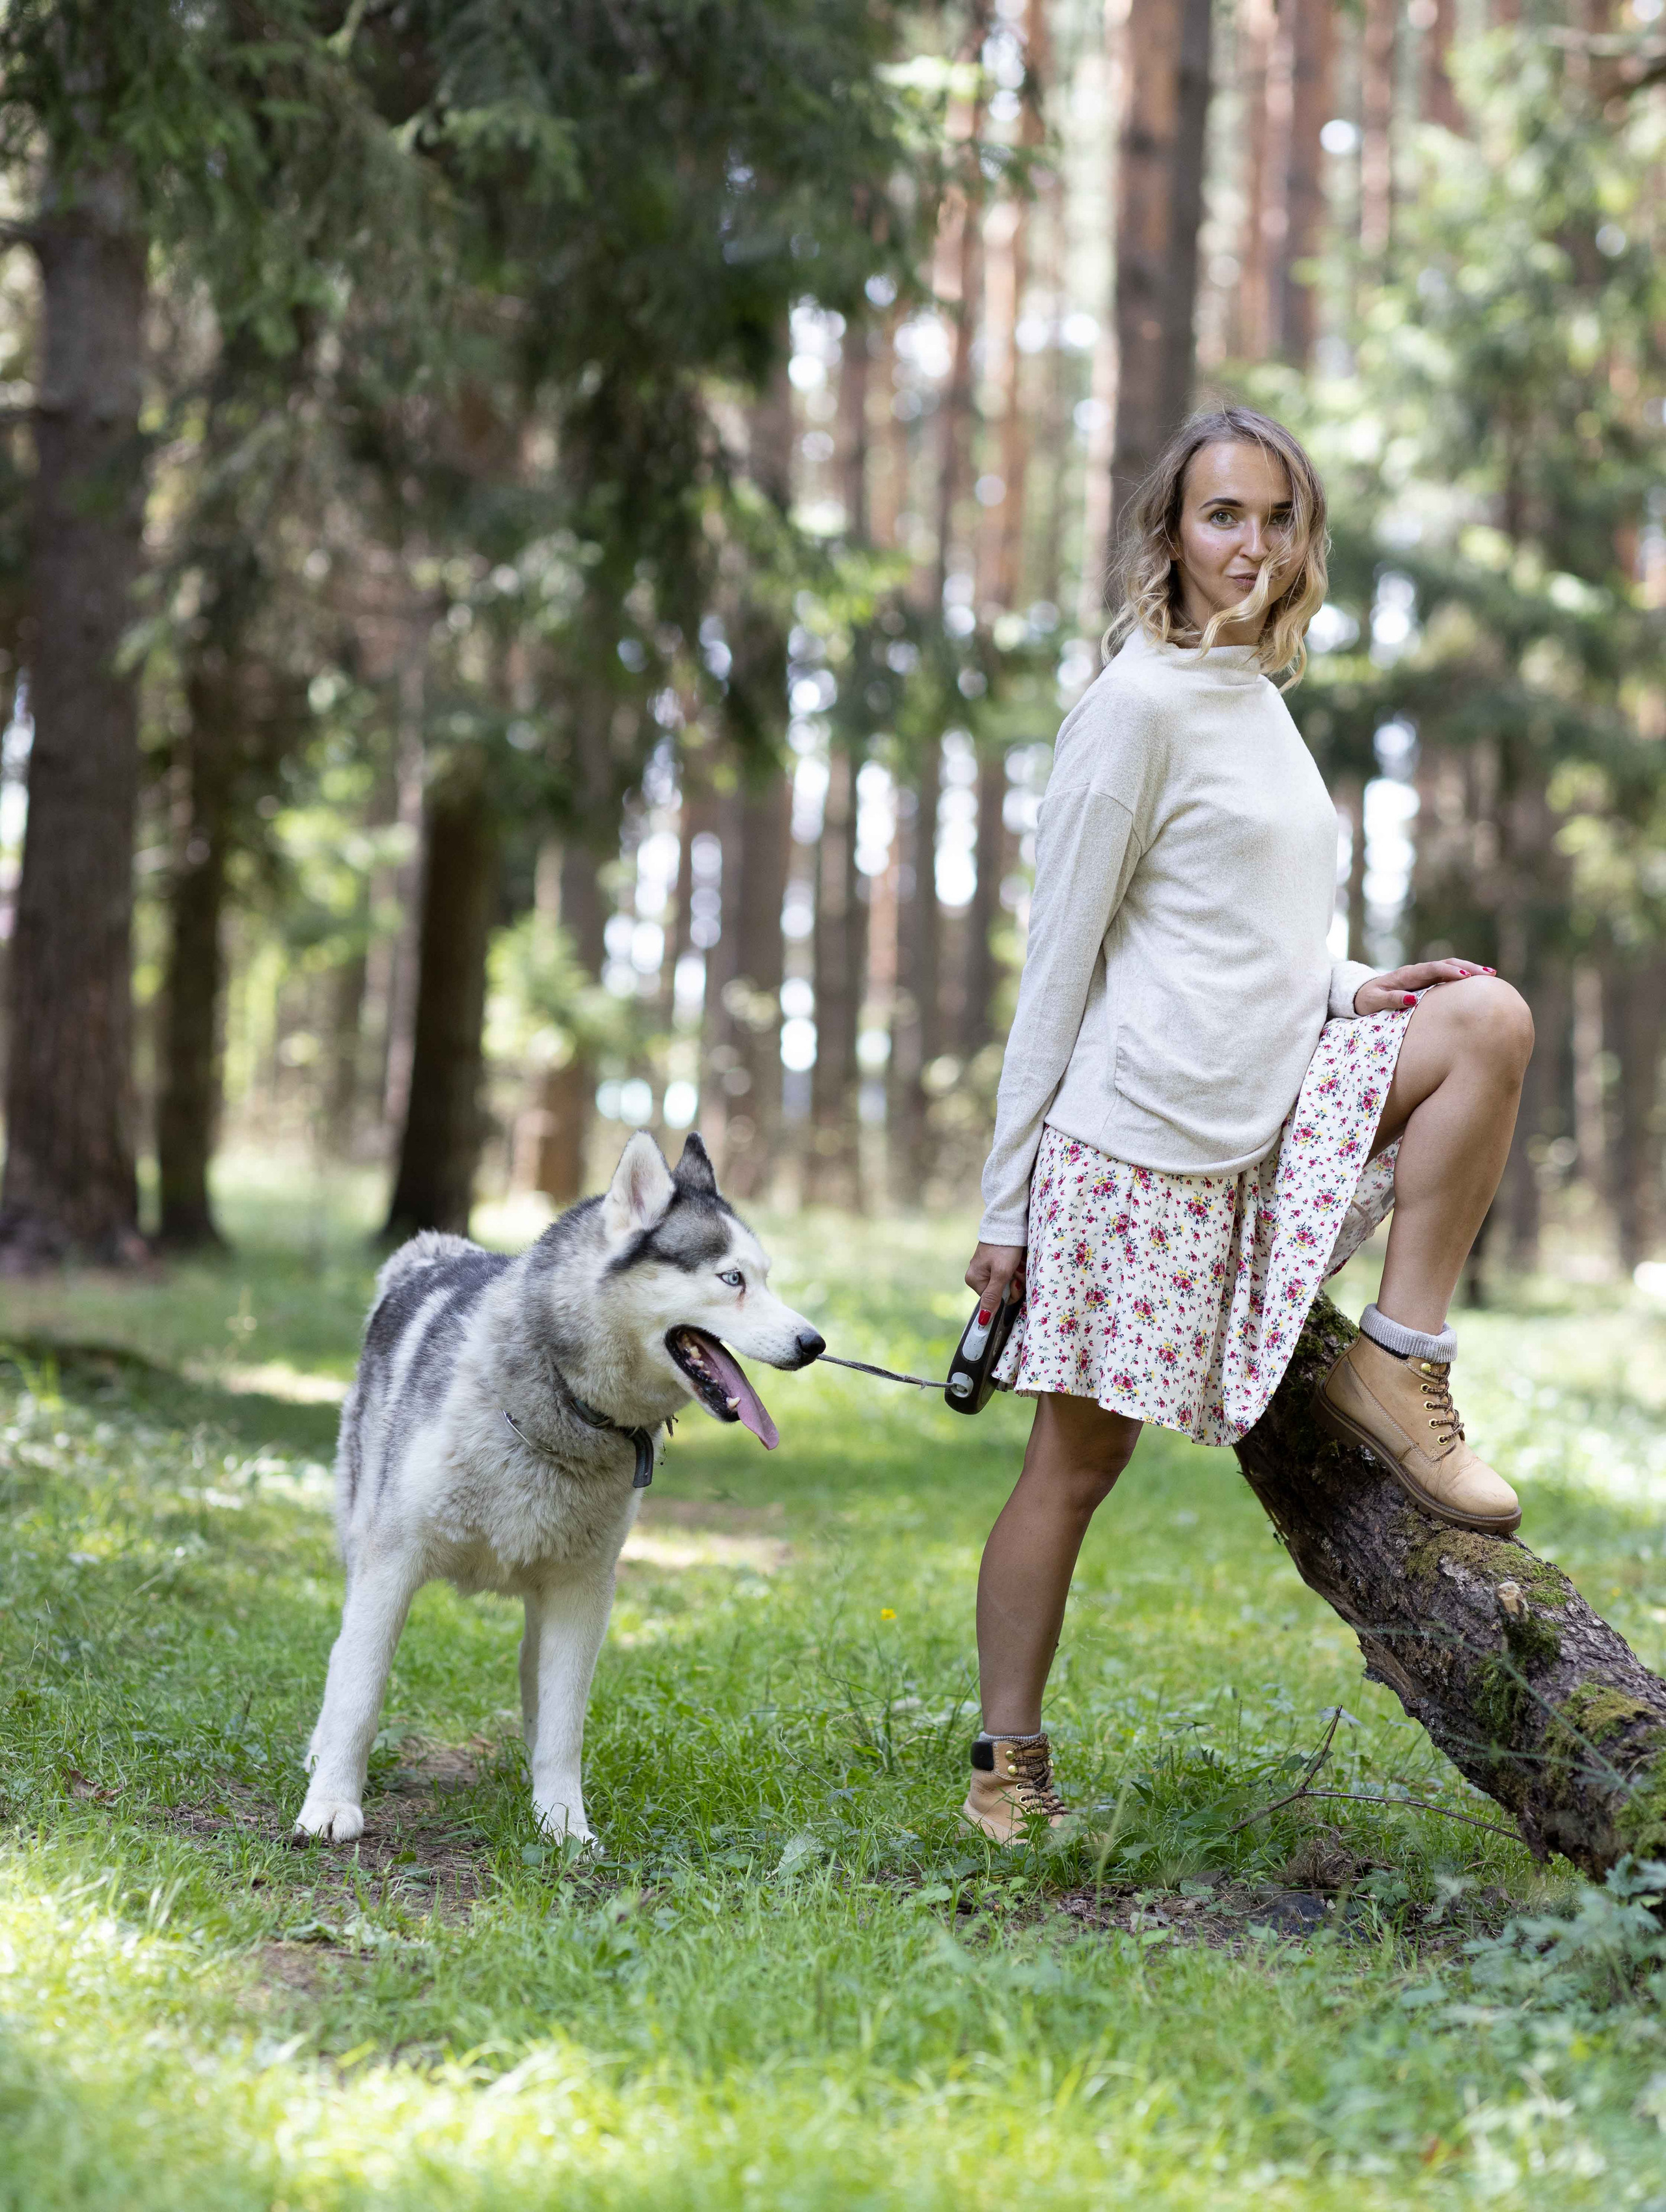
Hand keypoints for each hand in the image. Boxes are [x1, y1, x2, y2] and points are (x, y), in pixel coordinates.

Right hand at [966, 1242, 1025, 1319]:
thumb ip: (992, 1297)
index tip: (1014, 1280)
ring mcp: (987, 1269)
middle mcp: (978, 1276)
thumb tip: (983, 1321)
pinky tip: (1017, 1259)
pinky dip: (1016, 1268)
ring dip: (1017, 1274)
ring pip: (1008, 1283)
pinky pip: (1008, 1273)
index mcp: (974, 1280)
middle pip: (1002, 1292)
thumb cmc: (1004, 1248)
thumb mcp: (1001, 1274)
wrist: (1008, 1223)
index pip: (994, 1300)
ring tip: (1018, 1261)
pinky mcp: (996, 1262)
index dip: (1008, 1293)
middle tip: (1017, 1268)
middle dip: (1014, 1282)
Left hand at [1354, 958, 1493, 1014]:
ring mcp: (1424, 976)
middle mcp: (1418, 972)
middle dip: (1468, 967)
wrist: (1362, 994)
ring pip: (1450, 968)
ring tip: (1491, 975)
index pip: (1432, 969)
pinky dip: (1463, 977)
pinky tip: (1479, 983)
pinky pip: (1447, 977)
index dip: (1449, 971)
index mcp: (1406, 974)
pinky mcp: (1427, 982)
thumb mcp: (1374, 1001)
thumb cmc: (1368, 999)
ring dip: (1470, 970)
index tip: (1465, 977)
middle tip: (1489, 974)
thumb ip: (1391, 999)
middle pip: (1446, 964)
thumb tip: (1412, 999)